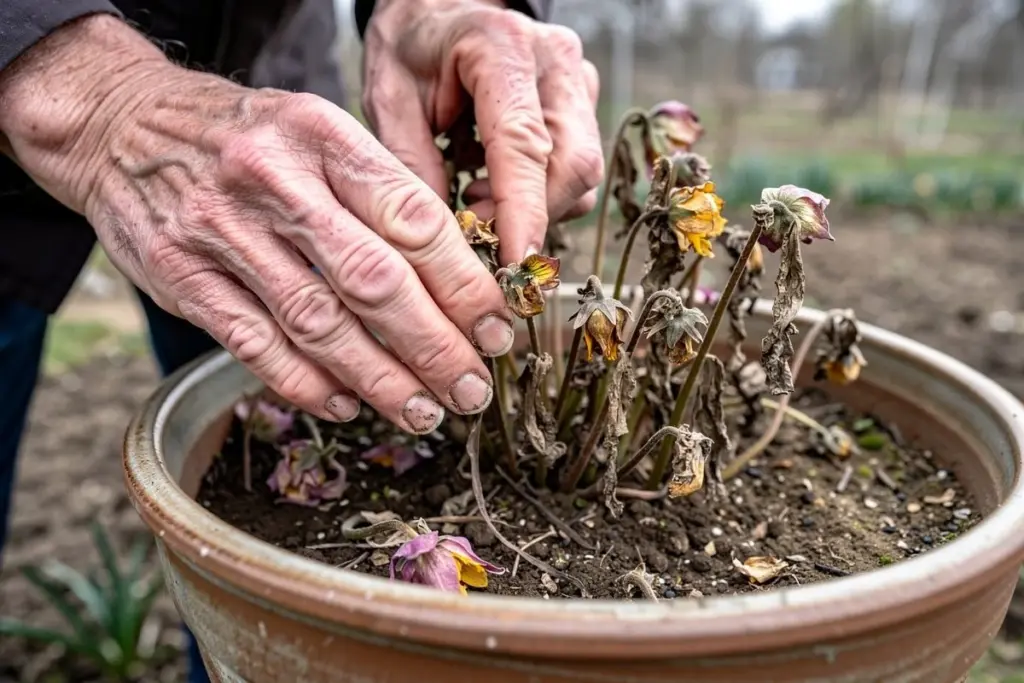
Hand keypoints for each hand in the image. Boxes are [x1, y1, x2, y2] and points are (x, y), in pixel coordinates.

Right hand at [0, 15, 515, 433]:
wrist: (122, 125)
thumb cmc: (245, 137)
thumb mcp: (316, 131)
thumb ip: (378, 193)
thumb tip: (459, 277)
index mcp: (324, 136)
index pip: (414, 219)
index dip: (464, 286)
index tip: (497, 331)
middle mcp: (275, 180)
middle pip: (373, 281)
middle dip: (434, 347)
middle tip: (470, 389)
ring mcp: (222, 230)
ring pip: (318, 323)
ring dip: (379, 379)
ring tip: (422, 411)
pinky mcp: (181, 275)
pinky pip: (255, 343)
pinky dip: (306, 383)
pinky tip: (348, 405)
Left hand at [362, 0, 603, 263]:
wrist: (438, 13)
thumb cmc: (410, 52)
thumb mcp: (388, 99)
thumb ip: (411, 164)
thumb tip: (443, 239)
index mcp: (500, 47)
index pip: (526, 144)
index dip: (524, 212)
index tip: (514, 264)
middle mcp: (554, 60)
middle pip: (572, 164)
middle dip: (533, 218)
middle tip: (476, 236)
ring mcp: (577, 79)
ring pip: (582, 173)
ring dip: (536, 209)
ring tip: (474, 199)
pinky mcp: (583, 100)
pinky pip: (578, 168)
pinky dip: (541, 195)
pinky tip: (493, 185)